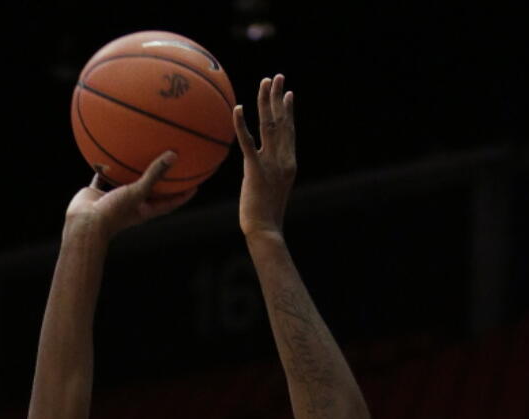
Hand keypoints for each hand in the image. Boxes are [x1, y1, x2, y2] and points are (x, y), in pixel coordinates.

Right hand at [65, 153, 196, 240]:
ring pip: (126, 183)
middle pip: (150, 192)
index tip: (195, 185)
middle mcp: (131, 205)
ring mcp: (114, 199)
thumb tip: (174, 154)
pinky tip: (106, 153)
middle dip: (160, 181)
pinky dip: (105, 167)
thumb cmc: (113, 213)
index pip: (170, 203)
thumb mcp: (137, 191)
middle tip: (171, 165)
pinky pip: (103, 178)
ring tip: (140, 155)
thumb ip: (154, 174)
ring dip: (132, 172)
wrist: (84, 223)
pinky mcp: (97, 194)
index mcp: (144, 210)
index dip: (183, 195)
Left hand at [233, 74, 296, 236]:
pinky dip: (242, 125)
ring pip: (269, 125)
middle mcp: (283, 159)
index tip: (288, 93)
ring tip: (265, 82)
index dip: (288, 111)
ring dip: (266, 102)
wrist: (265, 230)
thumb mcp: (269, 190)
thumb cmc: (265, 216)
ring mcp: (271, 163)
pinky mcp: (255, 170)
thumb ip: (266, 174)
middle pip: (282, 122)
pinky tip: (238, 108)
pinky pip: (248, 143)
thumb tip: (257, 168)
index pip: (289, 131)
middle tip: (277, 77)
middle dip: (279, 97)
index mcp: (289, 162)